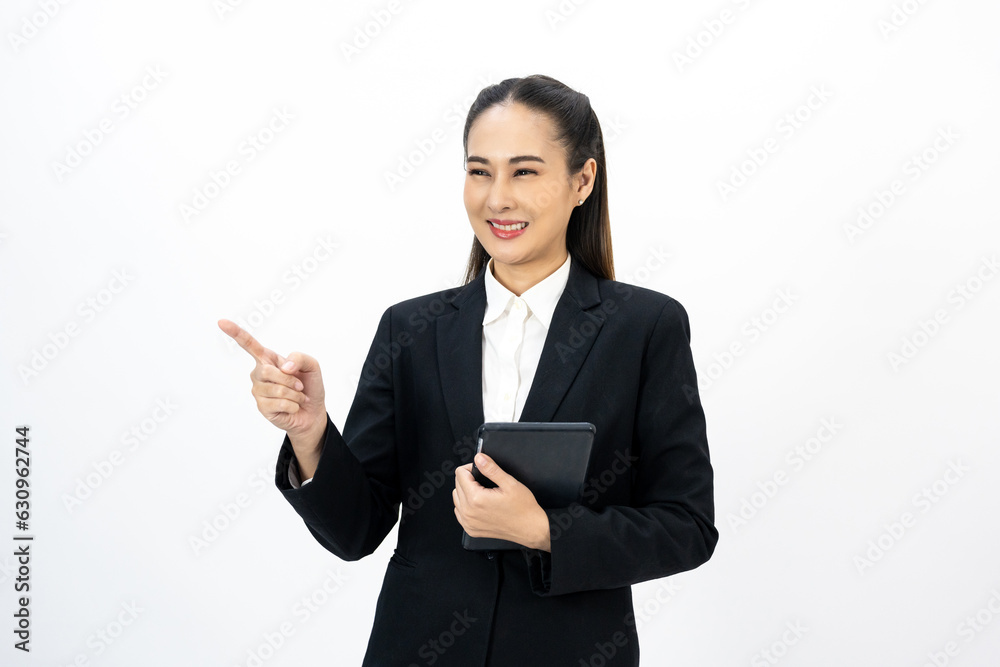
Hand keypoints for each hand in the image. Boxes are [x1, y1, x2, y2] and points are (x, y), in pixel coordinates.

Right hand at [217, 319, 326, 447]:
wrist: (313, 411)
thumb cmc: (309, 386)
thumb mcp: (312, 366)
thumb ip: (300, 358)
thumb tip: (284, 366)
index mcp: (268, 359)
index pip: (249, 344)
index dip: (235, 333)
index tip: (221, 322)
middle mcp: (259, 373)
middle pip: (267, 371)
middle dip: (290, 380)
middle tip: (300, 386)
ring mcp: (258, 391)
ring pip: (276, 389)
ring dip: (294, 394)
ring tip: (297, 397)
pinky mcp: (262, 407)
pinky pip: (279, 403)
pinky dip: (293, 405)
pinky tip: (293, 406)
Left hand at [453, 453, 550, 551]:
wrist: (530, 529)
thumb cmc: (523, 508)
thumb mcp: (510, 483)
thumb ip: (491, 469)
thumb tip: (479, 458)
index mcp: (476, 499)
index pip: (460, 474)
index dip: (472, 468)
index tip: (483, 471)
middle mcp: (469, 512)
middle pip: (457, 485)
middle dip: (468, 479)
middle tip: (485, 481)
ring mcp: (468, 523)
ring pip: (456, 498)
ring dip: (466, 492)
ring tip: (483, 492)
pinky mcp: (471, 529)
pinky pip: (459, 512)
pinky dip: (465, 505)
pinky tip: (479, 504)